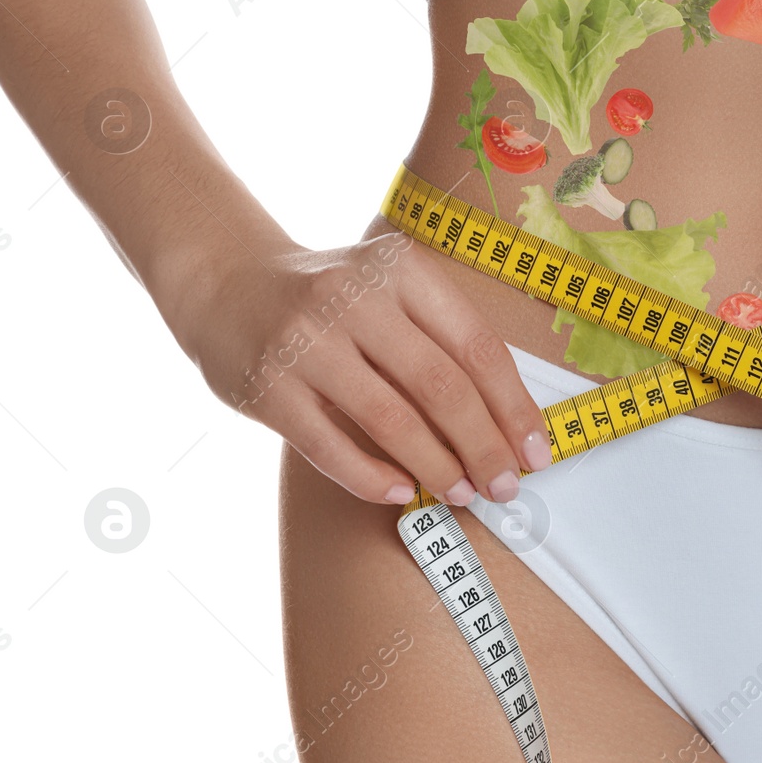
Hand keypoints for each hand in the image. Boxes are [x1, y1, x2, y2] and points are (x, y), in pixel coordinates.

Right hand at [172, 231, 550, 506]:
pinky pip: (332, 448)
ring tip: (462, 493)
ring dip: (436, 468)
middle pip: (441, 387)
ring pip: (391, 422)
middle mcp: (354, 298)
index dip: (513, 408)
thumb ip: (442, 341)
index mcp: (401, 269)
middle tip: (504, 485)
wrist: (225, 281)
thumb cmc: (334, 297)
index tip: (536, 453)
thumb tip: (506, 428)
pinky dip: (373, 477)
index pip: (477, 347)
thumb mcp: (392, 289)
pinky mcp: (267, 387)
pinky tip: (402, 491)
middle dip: (483, 447)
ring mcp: (306, 343)